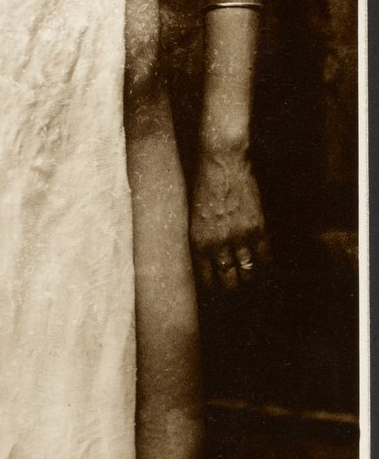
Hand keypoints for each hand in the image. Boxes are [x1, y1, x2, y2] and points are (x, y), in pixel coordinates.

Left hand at [189, 150, 269, 291]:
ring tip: (251, 285)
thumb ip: (201, 237)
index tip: (218, 298)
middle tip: (237, 297)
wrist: (221, 161)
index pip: (206, 279)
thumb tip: (209, 256)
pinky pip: (265, 256)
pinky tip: (266, 271)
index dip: (214, 291)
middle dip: (233, 291)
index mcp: (198, 241)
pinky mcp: (258, 227)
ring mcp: (240, 237)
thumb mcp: (193, 214)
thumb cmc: (202, 183)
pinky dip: (266, 266)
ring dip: (250, 280)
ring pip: (248, 273)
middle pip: (229, 281)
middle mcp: (218, 244)